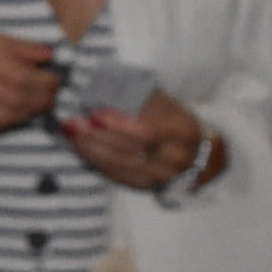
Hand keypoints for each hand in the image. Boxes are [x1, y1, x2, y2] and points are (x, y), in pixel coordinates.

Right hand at [0, 34, 60, 135]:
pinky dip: (7, 124)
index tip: (56, 81)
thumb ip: (19, 47)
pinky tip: (16, 115)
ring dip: (27, 115)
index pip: (19, 74)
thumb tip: (49, 55)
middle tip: (51, 98)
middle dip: (39, 100)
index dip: (43, 82)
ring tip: (37, 107)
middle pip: (13, 98)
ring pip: (2, 116)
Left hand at [67, 90, 217, 191]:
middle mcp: (175, 158)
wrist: (198, 152)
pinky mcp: (148, 186)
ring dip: (92, 150)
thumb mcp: (166, 104)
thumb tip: (102, 85)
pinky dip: (98, 162)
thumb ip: (140, 98)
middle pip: (131, 150)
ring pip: (122, 166)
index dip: (118, 124)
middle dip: (97, 137)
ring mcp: (163, 176)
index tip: (93, 114)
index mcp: (182, 130)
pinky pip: (119, 176)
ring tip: (72, 134)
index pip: (146, 130)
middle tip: (72, 123)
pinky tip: (82, 149)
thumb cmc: (174, 119)